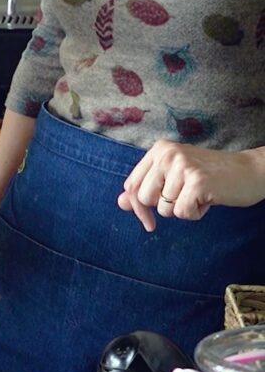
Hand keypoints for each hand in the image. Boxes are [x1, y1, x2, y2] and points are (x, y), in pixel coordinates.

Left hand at [118, 140, 264, 230]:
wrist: (251, 171)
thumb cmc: (210, 177)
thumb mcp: (174, 178)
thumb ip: (147, 188)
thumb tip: (120, 203)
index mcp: (159, 150)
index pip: (131, 185)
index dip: (136, 207)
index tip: (148, 221)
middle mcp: (167, 154)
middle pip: (144, 198)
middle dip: (163, 208)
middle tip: (186, 199)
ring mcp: (182, 166)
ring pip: (164, 209)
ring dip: (184, 209)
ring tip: (200, 195)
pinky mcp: (197, 181)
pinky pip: (182, 213)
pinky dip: (195, 214)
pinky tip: (209, 199)